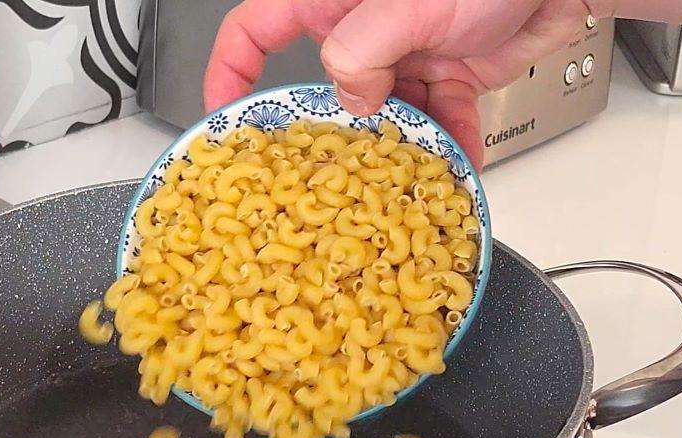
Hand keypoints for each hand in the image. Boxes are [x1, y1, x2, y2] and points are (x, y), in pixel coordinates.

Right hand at [203, 0, 603, 168]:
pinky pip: (434, 116)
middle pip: (323, 87)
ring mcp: (403, 51)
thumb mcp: (409, 3)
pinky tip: (457, 161)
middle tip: (328, 171)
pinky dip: (448, 141)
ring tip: (402, 178)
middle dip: (331, 130)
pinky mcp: (445, 70)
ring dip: (396, 146)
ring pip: (381, 113)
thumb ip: (362, 53)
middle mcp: (362, 26)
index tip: (224, 117)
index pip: (255, 31)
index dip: (230, 73)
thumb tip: (347, 98)